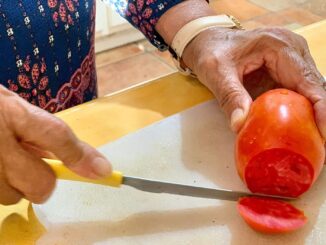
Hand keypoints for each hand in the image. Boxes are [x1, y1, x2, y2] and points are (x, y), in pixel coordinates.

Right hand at [0, 85, 110, 204]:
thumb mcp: (12, 106)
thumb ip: (42, 131)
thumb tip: (78, 158)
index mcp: (11, 113)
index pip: (55, 136)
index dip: (80, 156)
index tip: (103, 171)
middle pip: (40, 184)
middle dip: (41, 181)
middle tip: (29, 166)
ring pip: (12, 196)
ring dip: (13, 185)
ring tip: (0, 161)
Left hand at [182, 27, 325, 137]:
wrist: (208, 42)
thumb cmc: (212, 52)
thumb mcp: (217, 74)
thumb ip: (230, 97)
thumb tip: (240, 125)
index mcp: (279, 46)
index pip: (309, 80)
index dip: (322, 107)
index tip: (323, 131)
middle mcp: (292, 50)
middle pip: (314, 87)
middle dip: (318, 115)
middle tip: (316, 142)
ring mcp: (291, 59)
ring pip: (308, 91)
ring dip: (309, 115)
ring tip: (308, 138)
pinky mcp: (285, 69)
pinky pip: (297, 91)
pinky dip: (297, 110)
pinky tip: (293, 127)